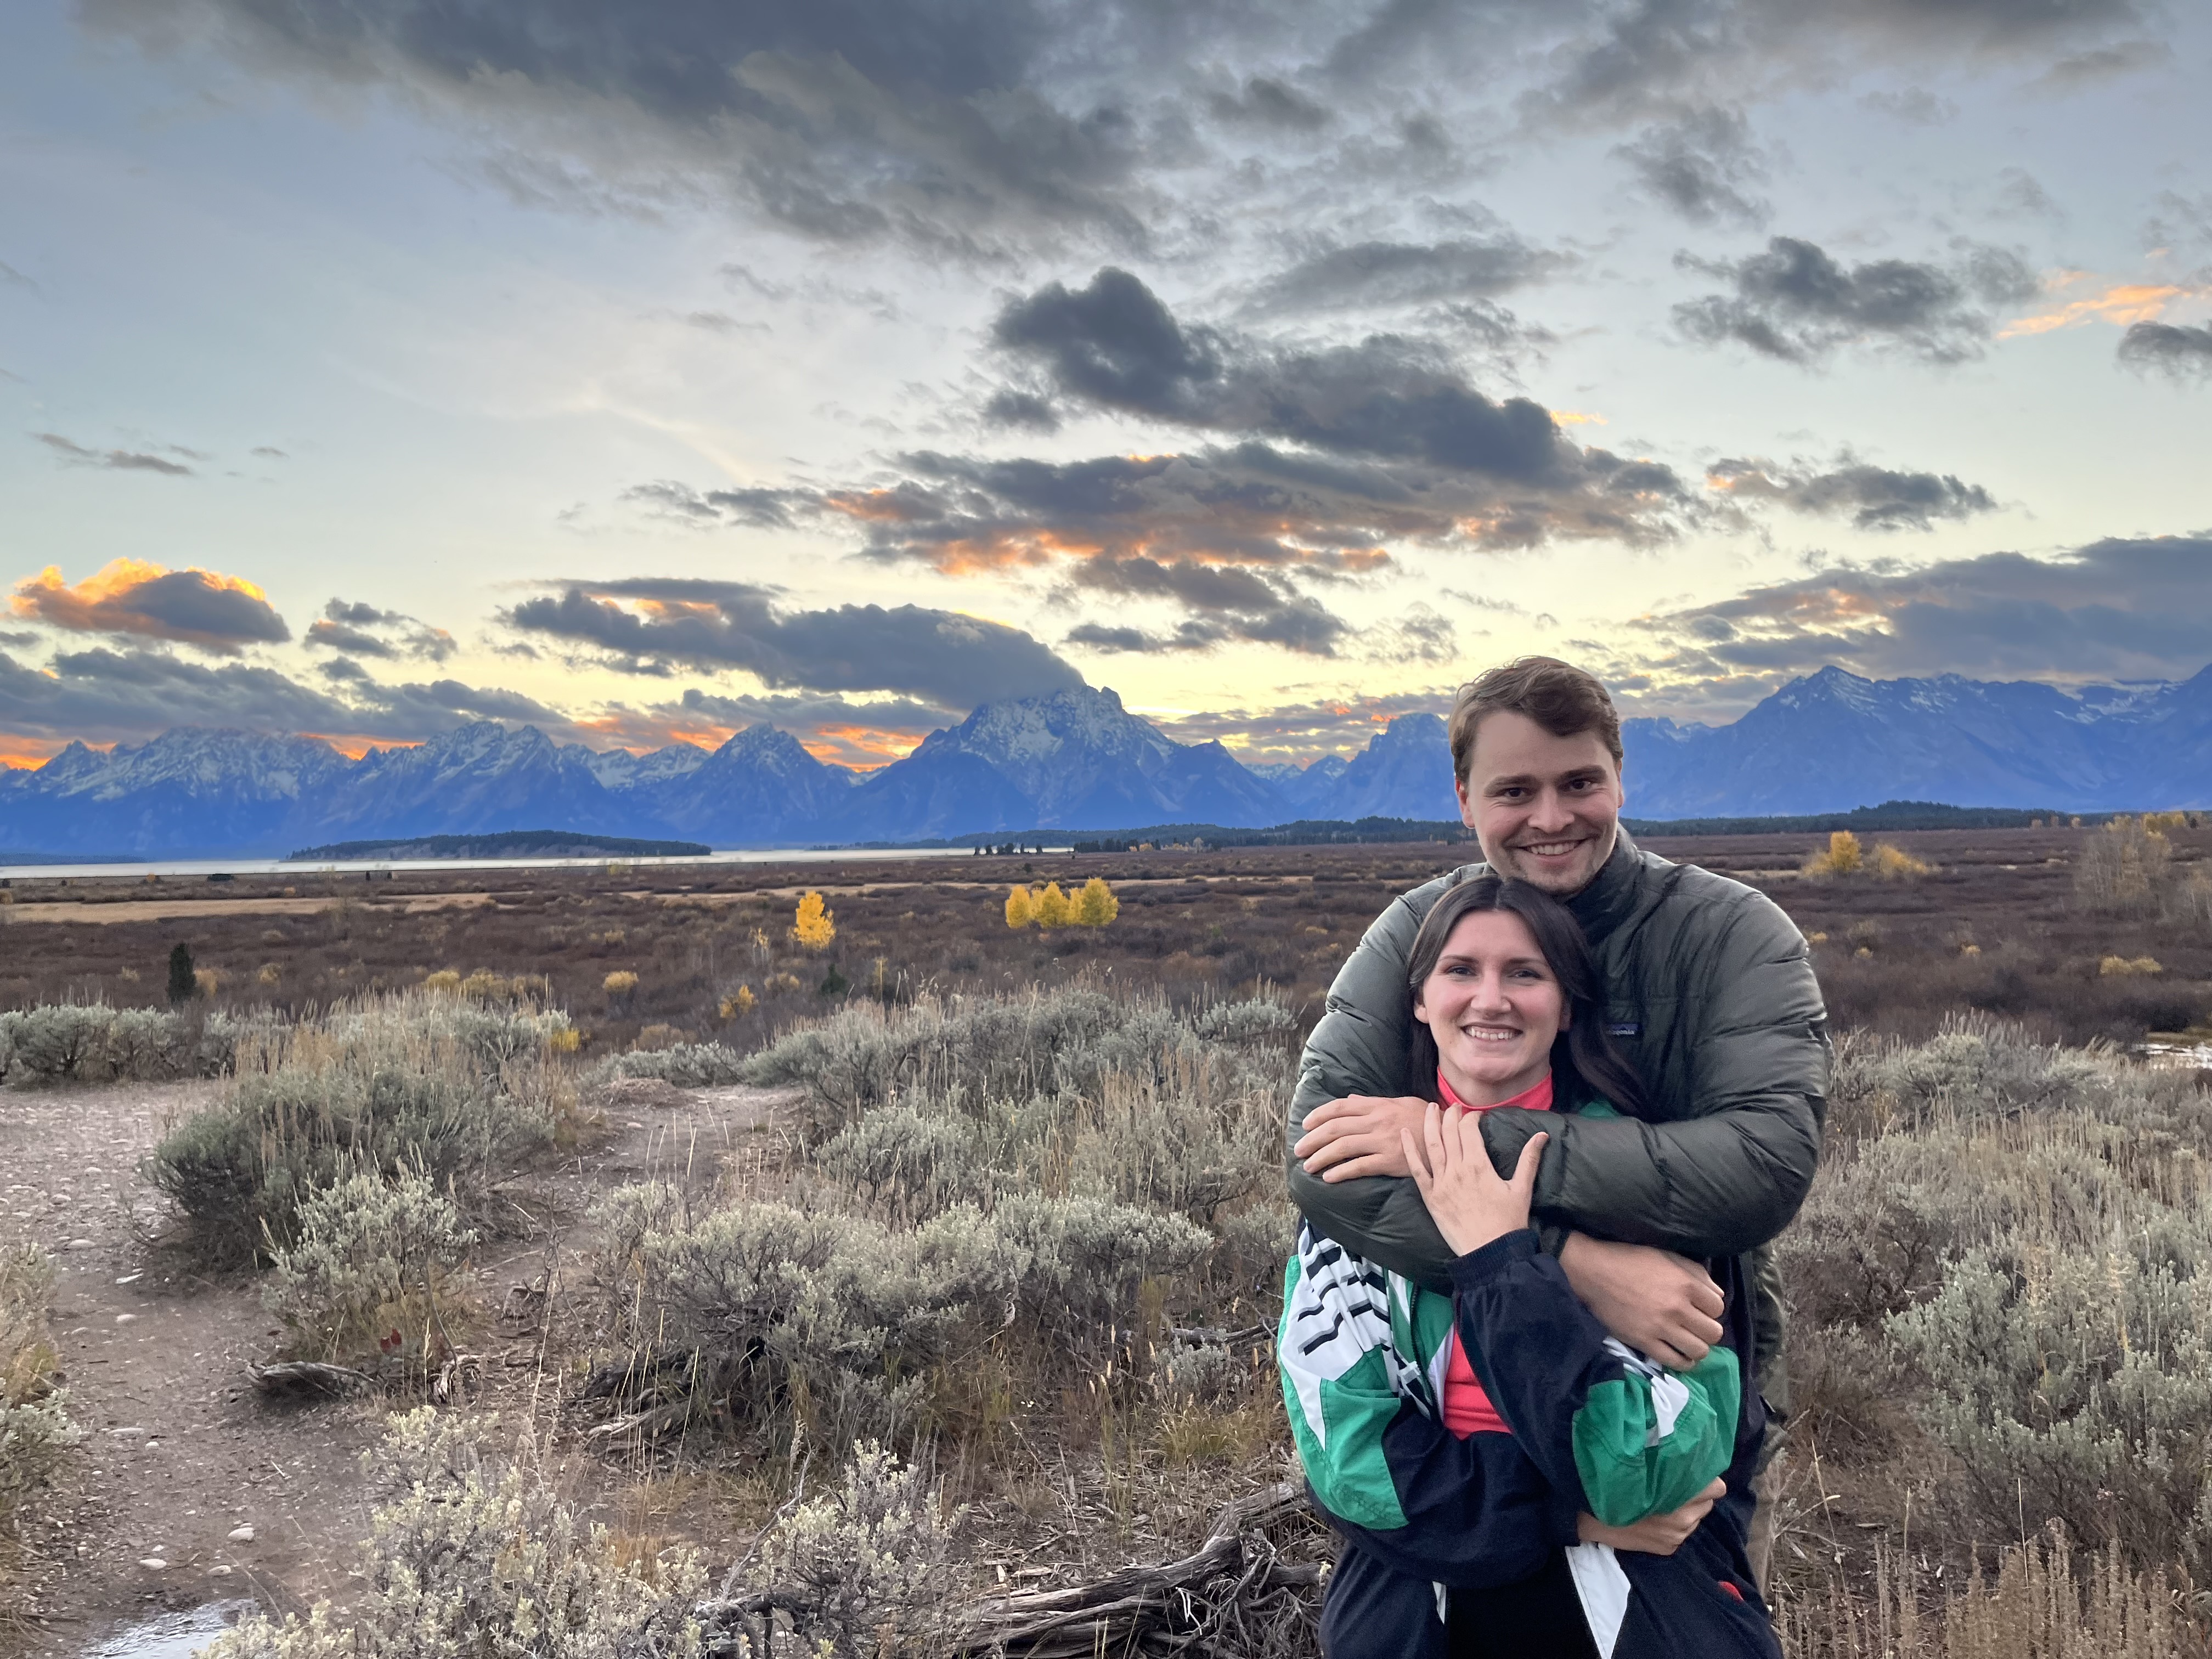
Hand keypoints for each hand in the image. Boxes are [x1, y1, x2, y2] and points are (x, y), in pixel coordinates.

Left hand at [1295, 1095, 1430, 1181]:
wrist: (1450, 1138)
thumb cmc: (1426, 1120)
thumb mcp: (1401, 1102)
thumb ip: (1372, 1102)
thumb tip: (1349, 1100)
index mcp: (1378, 1105)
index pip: (1340, 1108)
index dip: (1319, 1115)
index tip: (1306, 1125)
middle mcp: (1377, 1121)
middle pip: (1335, 1129)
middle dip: (1313, 1140)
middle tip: (1299, 1150)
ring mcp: (1383, 1141)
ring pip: (1342, 1148)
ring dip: (1321, 1157)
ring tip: (1308, 1166)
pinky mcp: (1390, 1161)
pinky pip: (1359, 1166)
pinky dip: (1341, 1172)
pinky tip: (1329, 1177)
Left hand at [1402, 1104, 1546, 1257]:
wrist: (1491, 1253)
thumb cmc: (1509, 1223)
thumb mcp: (1522, 1188)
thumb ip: (1530, 1159)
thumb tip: (1542, 1135)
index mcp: (1479, 1165)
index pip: (1469, 1130)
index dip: (1471, 1118)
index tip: (1475, 1116)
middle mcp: (1457, 1169)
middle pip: (1449, 1133)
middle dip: (1451, 1115)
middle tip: (1453, 1106)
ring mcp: (1441, 1183)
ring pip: (1432, 1145)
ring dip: (1429, 1123)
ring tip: (1430, 1108)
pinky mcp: (1429, 1196)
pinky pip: (1416, 1169)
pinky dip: (1409, 1150)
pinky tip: (1404, 1133)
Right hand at [1558, 1234, 1724, 1369]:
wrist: (1593, 1272)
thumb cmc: (1630, 1259)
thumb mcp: (1667, 1256)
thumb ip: (1697, 1272)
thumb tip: (1717, 1294)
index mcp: (1685, 1283)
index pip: (1718, 1307)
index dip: (1711, 1308)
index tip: (1700, 1308)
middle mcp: (1678, 1308)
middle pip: (1714, 1332)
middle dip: (1708, 1329)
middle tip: (1695, 1326)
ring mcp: (1661, 1328)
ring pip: (1699, 1350)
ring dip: (1698, 1347)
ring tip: (1688, 1341)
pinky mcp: (1644, 1343)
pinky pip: (1676, 1362)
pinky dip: (1683, 1362)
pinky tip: (1679, 1354)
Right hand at [1575, 1479, 1725, 1554]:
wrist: (1590, 1518)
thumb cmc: (1616, 1486)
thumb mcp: (1644, 1469)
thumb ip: (1670, 1467)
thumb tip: (1688, 1458)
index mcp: (1680, 1499)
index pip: (1716, 1488)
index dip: (1706, 1479)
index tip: (1692, 1472)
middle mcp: (1684, 1521)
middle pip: (1707, 1503)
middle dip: (1695, 1494)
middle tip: (1675, 1485)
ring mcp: (1677, 1537)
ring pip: (1695, 1518)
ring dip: (1686, 1510)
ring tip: (1663, 1501)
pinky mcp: (1669, 1549)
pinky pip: (1682, 1532)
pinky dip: (1674, 1525)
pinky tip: (1655, 1518)